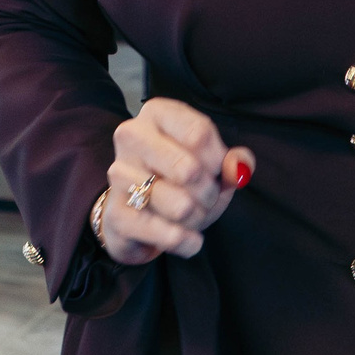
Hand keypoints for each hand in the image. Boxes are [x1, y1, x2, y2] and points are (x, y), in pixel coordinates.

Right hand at [98, 98, 255, 264]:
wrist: (136, 215)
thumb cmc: (177, 180)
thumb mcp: (211, 165)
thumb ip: (232, 162)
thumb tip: (238, 170)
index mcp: (156, 113)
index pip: (199, 133)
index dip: (217, 160)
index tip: (215, 171)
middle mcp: (131, 136)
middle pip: (189, 169)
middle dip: (208, 193)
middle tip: (205, 197)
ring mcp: (119, 174)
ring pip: (180, 206)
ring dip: (197, 218)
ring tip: (192, 216)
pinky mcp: (115, 214)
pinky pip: (165, 233)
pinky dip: (185, 241)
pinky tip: (189, 239)